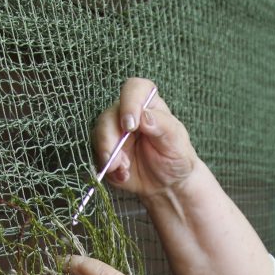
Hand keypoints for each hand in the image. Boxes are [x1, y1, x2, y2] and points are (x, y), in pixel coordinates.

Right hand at [92, 78, 197, 197]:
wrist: (169, 184)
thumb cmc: (176, 158)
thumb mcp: (176, 142)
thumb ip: (163, 126)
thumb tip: (144, 116)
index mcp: (148, 104)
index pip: (134, 89)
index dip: (129, 103)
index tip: (130, 125)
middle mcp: (128, 114)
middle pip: (109, 115)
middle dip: (110, 138)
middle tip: (120, 159)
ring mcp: (115, 132)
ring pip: (99, 134)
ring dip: (108, 154)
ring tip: (124, 170)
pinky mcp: (107, 149)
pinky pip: (98, 155)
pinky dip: (107, 168)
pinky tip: (122, 176)